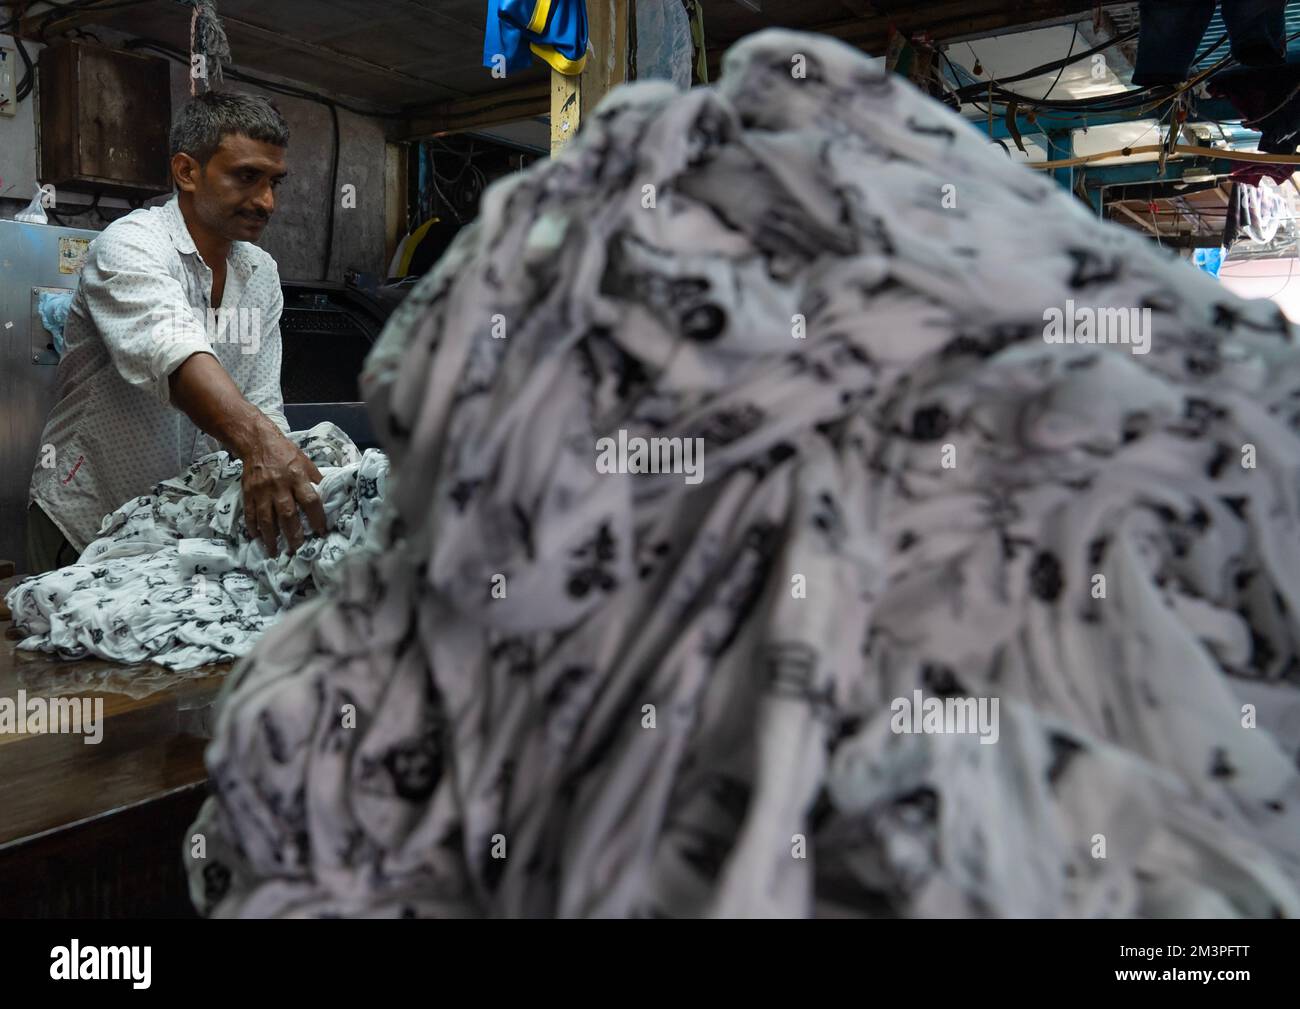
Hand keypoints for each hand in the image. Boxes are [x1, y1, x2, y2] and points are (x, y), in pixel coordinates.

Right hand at [239, 420, 326, 556]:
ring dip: (271, 537)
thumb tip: (330, 497)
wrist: (257, 442)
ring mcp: (262, 490)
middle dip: (293, 534)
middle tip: (296, 549)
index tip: (320, 532)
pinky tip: (257, 538)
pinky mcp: (248, 492)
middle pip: (287, 513)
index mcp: (297, 477)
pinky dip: (252, 527)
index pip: (310, 500)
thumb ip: (315, 481)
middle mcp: (280, 485)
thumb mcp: (306, 463)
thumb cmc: (286, 454)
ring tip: (275, 552)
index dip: (316, 517)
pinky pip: (250, 513)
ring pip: (266, 518)